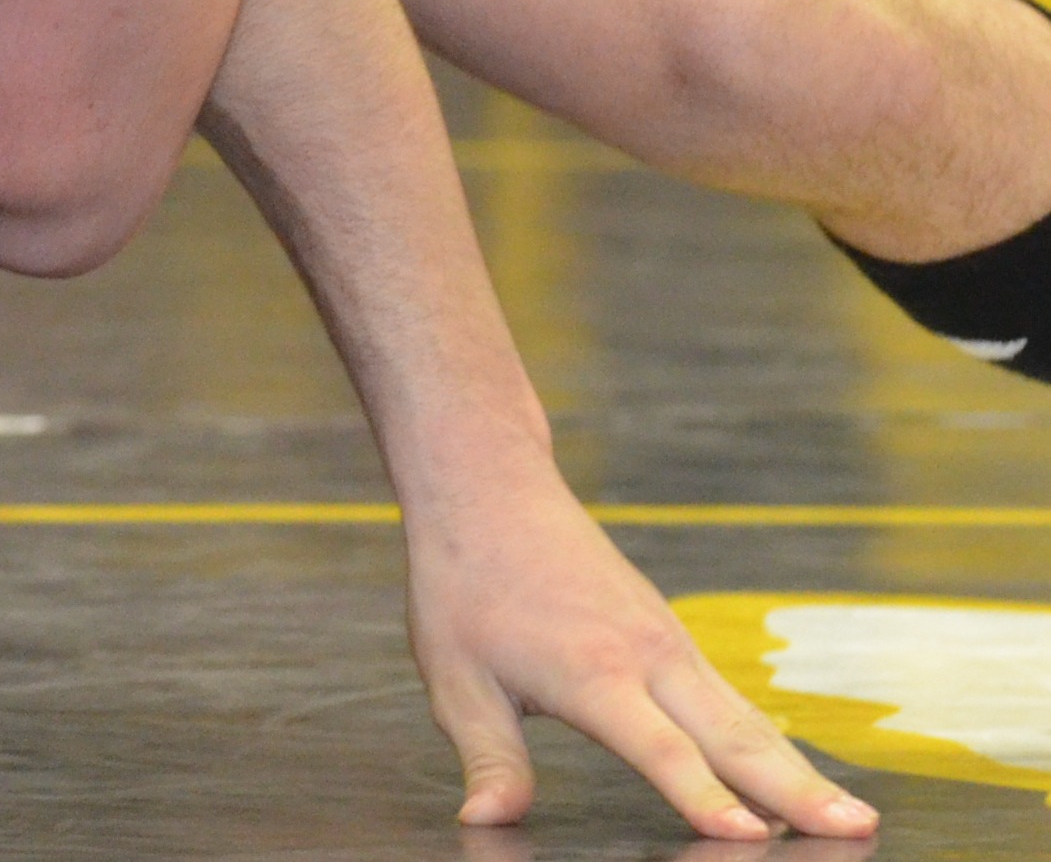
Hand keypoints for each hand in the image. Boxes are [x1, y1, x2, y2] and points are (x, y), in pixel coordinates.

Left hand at [405, 469, 877, 840]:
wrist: (489, 485)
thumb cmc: (464, 580)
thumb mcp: (454, 674)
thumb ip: (486, 756)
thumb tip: (485, 822)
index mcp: (593, 672)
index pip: (662, 748)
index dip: (706, 797)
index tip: (753, 837)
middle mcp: (646, 654)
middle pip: (732, 735)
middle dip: (796, 790)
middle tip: (857, 831)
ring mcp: (666, 639)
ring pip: (743, 715)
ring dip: (799, 767)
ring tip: (853, 817)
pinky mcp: (668, 633)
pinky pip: (728, 695)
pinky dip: (769, 738)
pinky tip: (793, 773)